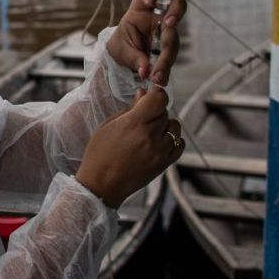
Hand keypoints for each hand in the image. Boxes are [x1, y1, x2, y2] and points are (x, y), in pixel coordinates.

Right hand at [75, 88, 182, 207]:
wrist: (102, 185)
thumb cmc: (99, 154)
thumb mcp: (108, 125)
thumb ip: (129, 108)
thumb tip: (143, 93)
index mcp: (135, 124)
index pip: (159, 98)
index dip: (155, 94)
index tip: (148, 96)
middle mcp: (151, 137)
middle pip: (165, 112)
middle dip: (154, 111)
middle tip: (140, 118)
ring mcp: (161, 151)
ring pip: (174, 127)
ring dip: (165, 125)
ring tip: (149, 132)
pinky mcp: (165, 163)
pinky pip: (179, 144)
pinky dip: (172, 140)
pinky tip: (158, 142)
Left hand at [106, 0, 185, 85]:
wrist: (123, 59)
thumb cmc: (121, 45)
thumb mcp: (120, 49)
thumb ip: (133, 57)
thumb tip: (146, 70)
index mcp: (140, 9)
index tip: (149, 0)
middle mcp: (157, 17)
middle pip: (175, 5)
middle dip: (175, 12)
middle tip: (169, 23)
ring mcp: (166, 31)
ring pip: (174, 38)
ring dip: (166, 56)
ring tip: (156, 75)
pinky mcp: (169, 48)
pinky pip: (171, 57)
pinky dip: (165, 69)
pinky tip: (159, 79)